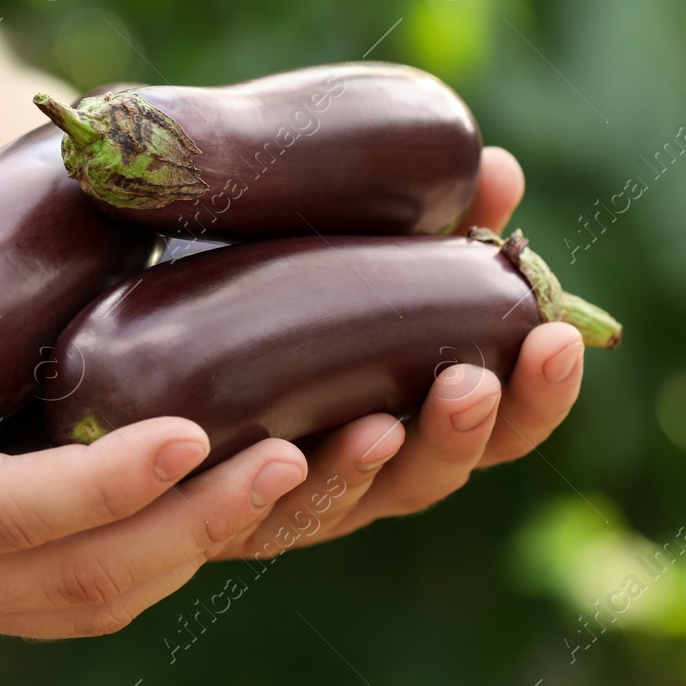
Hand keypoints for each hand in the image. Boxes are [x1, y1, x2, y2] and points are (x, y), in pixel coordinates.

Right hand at [0, 267, 307, 637]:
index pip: (6, 515)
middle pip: (84, 578)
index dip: (102, 481)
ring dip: (207, 541)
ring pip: (103, 593)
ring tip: (308, 467)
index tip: (193, 431)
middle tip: (300, 454)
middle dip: (197, 525)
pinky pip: (92, 577)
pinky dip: (171, 542)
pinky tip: (234, 480)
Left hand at [213, 146, 584, 556]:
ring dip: (371, 468)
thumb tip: (500, 169)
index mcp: (411, 408)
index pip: (498, 422)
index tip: (559, 338)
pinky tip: (285, 457)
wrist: (126, 335)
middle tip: (473, 384)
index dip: (539, 394)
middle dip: (466, 435)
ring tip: (385, 425)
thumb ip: (422, 217)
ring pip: (346, 505)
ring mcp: (287, 494)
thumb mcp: (334, 239)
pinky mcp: (207, 509)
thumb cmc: (252, 283)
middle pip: (436, 476)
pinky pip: (245, 516)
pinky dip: (271, 492)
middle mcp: (359, 463)